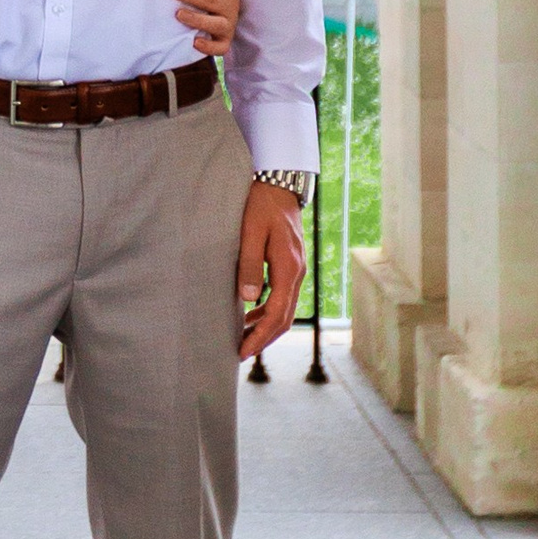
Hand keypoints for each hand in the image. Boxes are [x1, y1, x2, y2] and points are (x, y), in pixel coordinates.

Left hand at [168, 0, 240, 58]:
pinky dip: (209, 46)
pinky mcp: (225, 42)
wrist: (224, 16)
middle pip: (210, 0)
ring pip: (215, 23)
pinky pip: (220, 47)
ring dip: (196, 19)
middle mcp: (231, 6)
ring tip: (177, 14)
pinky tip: (195, 42)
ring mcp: (229, 25)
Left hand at [236, 179, 304, 362]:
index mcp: (288, 268)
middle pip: (284, 318)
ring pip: (284, 309)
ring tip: (242, 339)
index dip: (260, 336)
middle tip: (240, 354)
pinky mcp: (289, 265)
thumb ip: (249, 265)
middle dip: (263, 338)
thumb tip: (248, 300)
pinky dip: (266, 311)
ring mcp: (295, 270)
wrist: (279, 184)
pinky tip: (249, 315)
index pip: (277, 313)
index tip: (243, 351)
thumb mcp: (250, 233)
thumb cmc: (260, 205)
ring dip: (264, 327)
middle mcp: (297, 273)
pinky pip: (281, 297)